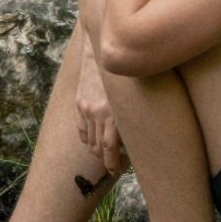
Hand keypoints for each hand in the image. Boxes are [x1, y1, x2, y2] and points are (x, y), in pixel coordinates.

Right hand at [74, 38, 126, 178]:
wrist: (103, 49)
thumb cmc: (130, 72)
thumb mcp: (135, 96)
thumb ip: (134, 116)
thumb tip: (141, 138)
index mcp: (113, 112)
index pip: (109, 149)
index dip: (113, 164)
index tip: (119, 172)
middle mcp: (96, 112)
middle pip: (97, 148)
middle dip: (106, 161)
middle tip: (116, 167)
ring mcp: (85, 108)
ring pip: (88, 141)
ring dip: (97, 152)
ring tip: (107, 157)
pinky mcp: (79, 102)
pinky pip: (81, 129)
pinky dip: (87, 139)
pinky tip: (94, 142)